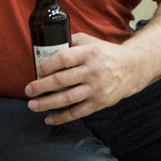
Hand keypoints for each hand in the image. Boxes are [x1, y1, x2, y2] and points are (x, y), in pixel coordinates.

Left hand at [24, 33, 148, 124]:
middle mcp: (92, 71)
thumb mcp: (90, 41)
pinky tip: (49, 119)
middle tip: (28, 90)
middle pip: (61, 80)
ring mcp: (96, 89)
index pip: (62, 59)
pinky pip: (78, 112)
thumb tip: (47, 46)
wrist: (133, 68)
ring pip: (68, 98)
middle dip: (41, 87)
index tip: (37, 70)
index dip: (46, 65)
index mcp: (88, 54)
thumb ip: (71, 41)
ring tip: (33, 105)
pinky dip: (62, 117)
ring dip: (47, 103)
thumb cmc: (105, 53)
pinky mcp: (100, 102)